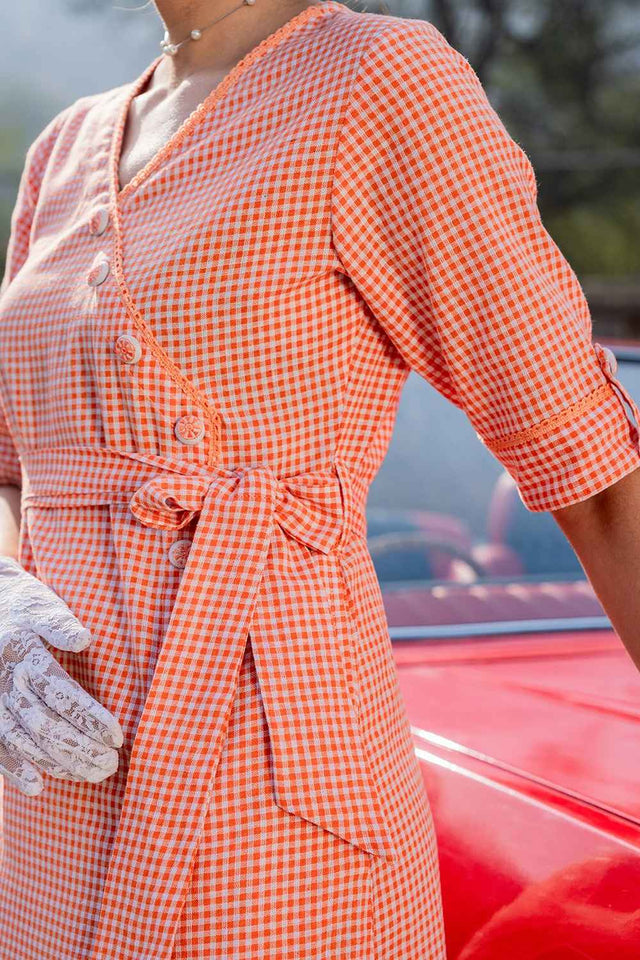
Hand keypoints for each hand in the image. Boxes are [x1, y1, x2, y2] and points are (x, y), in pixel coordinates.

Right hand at [0, 556, 123, 796]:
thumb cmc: (26, 606)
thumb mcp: (43, 606)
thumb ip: (61, 624)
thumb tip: (85, 639)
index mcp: (24, 655)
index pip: (61, 693)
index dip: (89, 717)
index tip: (116, 737)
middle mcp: (6, 681)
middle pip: (45, 724)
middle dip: (79, 748)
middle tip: (110, 766)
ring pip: (24, 740)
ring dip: (57, 763)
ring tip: (90, 776)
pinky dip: (14, 769)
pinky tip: (37, 787)